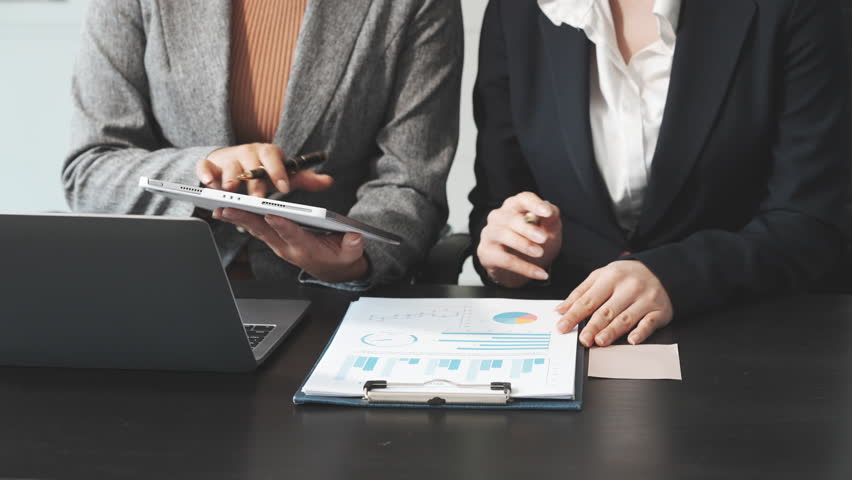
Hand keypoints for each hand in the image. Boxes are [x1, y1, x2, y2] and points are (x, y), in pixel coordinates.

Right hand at [195, 143, 333, 196]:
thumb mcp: (283, 174)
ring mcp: (228, 157)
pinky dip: (205, 173)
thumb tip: (329, 181)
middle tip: (257, 198)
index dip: (279, 171)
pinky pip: (205, 165)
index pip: (274, 158)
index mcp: (268, 153)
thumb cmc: (262, 171)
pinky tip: (208, 183)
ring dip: (230, 177)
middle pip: (251, 165)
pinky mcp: (210, 164)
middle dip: (254, 182)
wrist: (235, 163)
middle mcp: (248, 153)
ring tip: (230, 189)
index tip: (284, 188)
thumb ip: (304, 179)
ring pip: (229, 165)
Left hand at [214, 208, 368, 282]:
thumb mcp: (352, 253)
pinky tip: (227, 210)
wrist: (332, 270)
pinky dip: (242, 219)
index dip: (283, 225)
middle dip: (246, 219)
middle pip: (265, 231)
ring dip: (238, 219)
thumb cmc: (341, 257)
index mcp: (307, 249)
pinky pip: (256, 228)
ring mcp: (279, 244)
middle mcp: (288, 247)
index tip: (271, 215)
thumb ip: (353, 246)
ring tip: (219, 208)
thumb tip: (354, 237)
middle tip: (227, 209)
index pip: (293, 235)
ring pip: (256, 229)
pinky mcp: (275, 240)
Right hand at [477, 192, 561, 287]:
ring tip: (539, 253)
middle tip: (543, 238)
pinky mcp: (486, 252)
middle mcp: (499, 216)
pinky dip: (524, 267)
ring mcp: (490, 233)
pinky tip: (539, 273)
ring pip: (504, 235)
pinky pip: (505, 260)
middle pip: (511, 218)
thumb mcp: (549, 229)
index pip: (523, 199)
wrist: (523, 266)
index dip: (534, 204)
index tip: (547, 213)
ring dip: (523, 245)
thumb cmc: (534, 241)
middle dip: (528, 228)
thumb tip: (550, 211)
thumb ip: (551, 219)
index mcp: (515, 206)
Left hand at [554, 261, 672, 346]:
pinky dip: (641, 332)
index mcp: (610, 278)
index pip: (588, 300)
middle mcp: (628, 288)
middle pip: (606, 311)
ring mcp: (645, 299)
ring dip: (612, 331)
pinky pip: (649, 323)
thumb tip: (561, 310)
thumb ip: (580, 293)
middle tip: (582, 339)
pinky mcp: (659, 311)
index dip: (574, 315)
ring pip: (625, 318)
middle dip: (593, 326)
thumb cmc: (626, 276)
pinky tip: (632, 340)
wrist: (660, 270)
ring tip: (600, 341)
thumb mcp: (601, 276)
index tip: (563, 326)